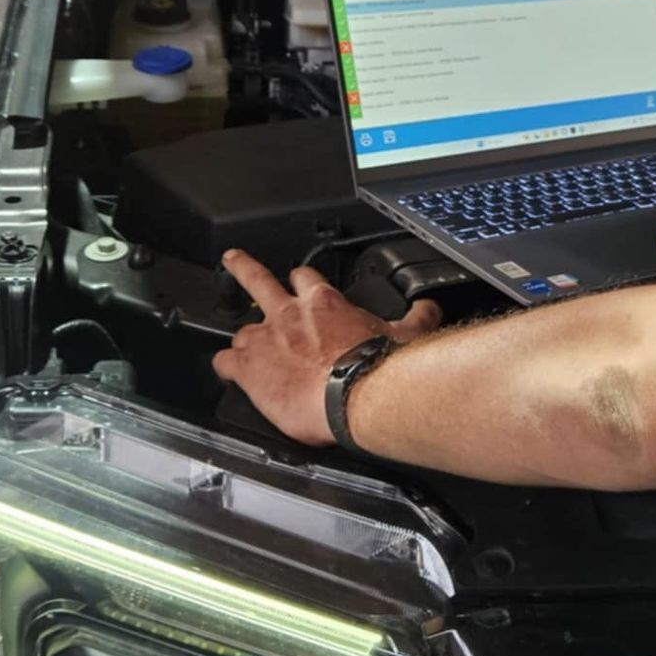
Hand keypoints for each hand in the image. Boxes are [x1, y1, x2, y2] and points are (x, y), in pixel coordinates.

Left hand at [210, 250, 441, 444]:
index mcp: (324, 304)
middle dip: (245, 269)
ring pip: (241, 328)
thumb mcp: (406, 334)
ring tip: (237, 344)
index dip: (302, 281)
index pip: (306, 278)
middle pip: (258, 280)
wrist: (358, 396)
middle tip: (234, 260)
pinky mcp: (249, 369)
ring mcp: (265, 340)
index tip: (302, 283)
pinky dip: (226, 366)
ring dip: (242, 337)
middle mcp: (289, 315)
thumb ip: (416, 316)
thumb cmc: (378, 368)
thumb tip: (430, 308)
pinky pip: (225, 362)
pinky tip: (228, 371)